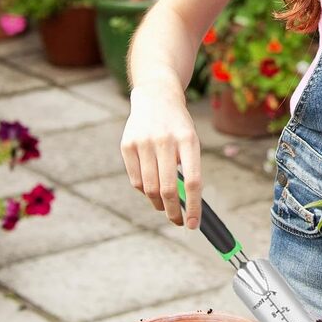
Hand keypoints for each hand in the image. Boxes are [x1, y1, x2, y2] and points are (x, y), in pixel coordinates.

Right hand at [120, 85, 201, 227]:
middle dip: (173, 212)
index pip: (193, 181)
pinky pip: (135, 180)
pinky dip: (144, 190)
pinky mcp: (127, 145)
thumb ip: (188, 169)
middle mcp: (165, 140)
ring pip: (150, 188)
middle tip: (178, 221)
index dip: (193, 206)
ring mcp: (144, 142)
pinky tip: (151, 189)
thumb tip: (185, 205)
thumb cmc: (178, 126)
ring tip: (165, 206)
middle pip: (168, 189)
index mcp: (188, 139)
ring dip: (158, 203)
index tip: (193, 225)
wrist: (156, 96)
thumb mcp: (190, 141)